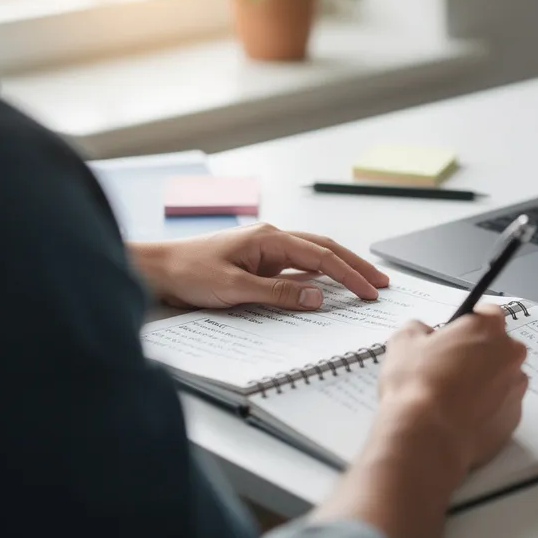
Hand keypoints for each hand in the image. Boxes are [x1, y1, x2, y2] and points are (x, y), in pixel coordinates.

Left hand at [129, 224, 389, 309]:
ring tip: (364, 282)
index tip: (371, 291)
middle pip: (325, 250)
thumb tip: (319, 298)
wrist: (155, 270)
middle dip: (356, 266)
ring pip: (313, 257)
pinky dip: (317, 277)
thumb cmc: (187, 273)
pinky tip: (326, 288)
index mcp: (269, 239)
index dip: (350, 275)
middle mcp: (271, 240)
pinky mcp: (257, 264)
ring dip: (340, 269)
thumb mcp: (234, 289)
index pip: (321, 257)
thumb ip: (278, 294)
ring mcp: (265, 251)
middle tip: (382, 283)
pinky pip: (295, 269)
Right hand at [375, 303, 529, 475]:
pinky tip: (460, 416)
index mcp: (488, 328)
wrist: (426, 438)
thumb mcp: (403, 341)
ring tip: (452, 397)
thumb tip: (422, 333)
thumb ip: (418, 328)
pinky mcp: (514, 420)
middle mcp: (510, 355)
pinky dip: (486, 409)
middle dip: (478, 354)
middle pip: (498, 347)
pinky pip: (501, 407)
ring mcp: (516, 389)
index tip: (454, 336)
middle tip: (448, 368)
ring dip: (484, 383)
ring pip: (502, 378)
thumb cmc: (417, 387)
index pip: (487, 314)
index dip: (467, 324)